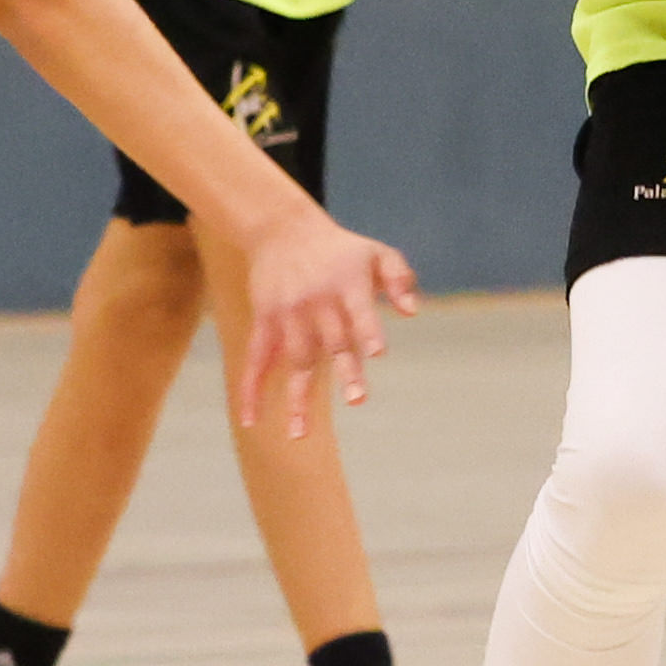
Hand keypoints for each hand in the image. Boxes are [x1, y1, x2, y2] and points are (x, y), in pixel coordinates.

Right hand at [226, 210, 422, 439]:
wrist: (282, 230)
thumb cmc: (341, 249)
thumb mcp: (376, 252)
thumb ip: (399, 278)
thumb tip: (413, 311)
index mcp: (347, 284)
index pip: (360, 310)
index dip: (367, 331)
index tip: (377, 352)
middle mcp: (317, 301)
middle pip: (332, 342)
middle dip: (345, 371)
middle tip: (357, 400)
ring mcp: (288, 314)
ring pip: (295, 361)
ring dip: (298, 398)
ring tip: (299, 435)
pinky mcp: (265, 322)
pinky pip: (256, 360)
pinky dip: (251, 390)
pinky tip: (252, 420)